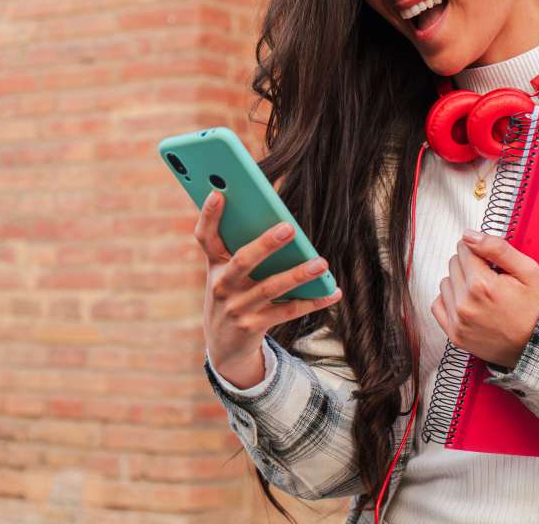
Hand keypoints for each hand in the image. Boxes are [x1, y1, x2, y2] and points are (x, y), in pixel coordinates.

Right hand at [194, 189, 341, 387]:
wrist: (224, 345)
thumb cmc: (233, 294)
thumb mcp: (227, 272)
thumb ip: (243, 247)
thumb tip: (279, 219)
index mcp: (215, 265)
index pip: (205, 237)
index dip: (208, 216)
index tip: (218, 194)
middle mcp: (222, 286)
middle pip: (243, 260)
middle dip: (265, 244)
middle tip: (289, 227)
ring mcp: (237, 308)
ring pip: (270, 287)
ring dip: (298, 274)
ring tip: (321, 262)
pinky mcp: (253, 326)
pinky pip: (287, 311)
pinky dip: (311, 301)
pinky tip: (332, 292)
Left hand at [430, 230, 538, 368]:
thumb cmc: (536, 307)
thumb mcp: (528, 271)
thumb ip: (497, 248)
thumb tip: (469, 235)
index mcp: (482, 285)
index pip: (464, 249)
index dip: (480, 251)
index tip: (492, 263)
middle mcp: (465, 304)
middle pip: (453, 264)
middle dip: (470, 265)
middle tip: (491, 279)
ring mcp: (458, 322)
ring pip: (445, 283)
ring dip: (459, 283)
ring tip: (482, 293)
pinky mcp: (454, 335)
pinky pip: (437, 305)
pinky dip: (450, 301)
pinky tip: (468, 304)